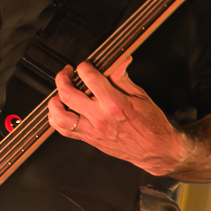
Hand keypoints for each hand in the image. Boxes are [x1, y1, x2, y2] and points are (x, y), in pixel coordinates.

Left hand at [48, 56, 185, 174]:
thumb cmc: (151, 125)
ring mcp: (92, 130)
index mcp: (114, 104)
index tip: (85, 65)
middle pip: (67, 95)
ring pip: (59, 116)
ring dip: (54, 101)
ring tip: (59, 92)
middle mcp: (100, 117)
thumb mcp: (140, 96)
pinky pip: (63, 130)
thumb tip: (119, 61)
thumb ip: (123, 78)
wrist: (156, 149)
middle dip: (63, 78)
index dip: (84, 67)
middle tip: (67, 73)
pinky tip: (60, 110)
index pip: (90, 78)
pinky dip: (56, 119)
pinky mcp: (89, 139)